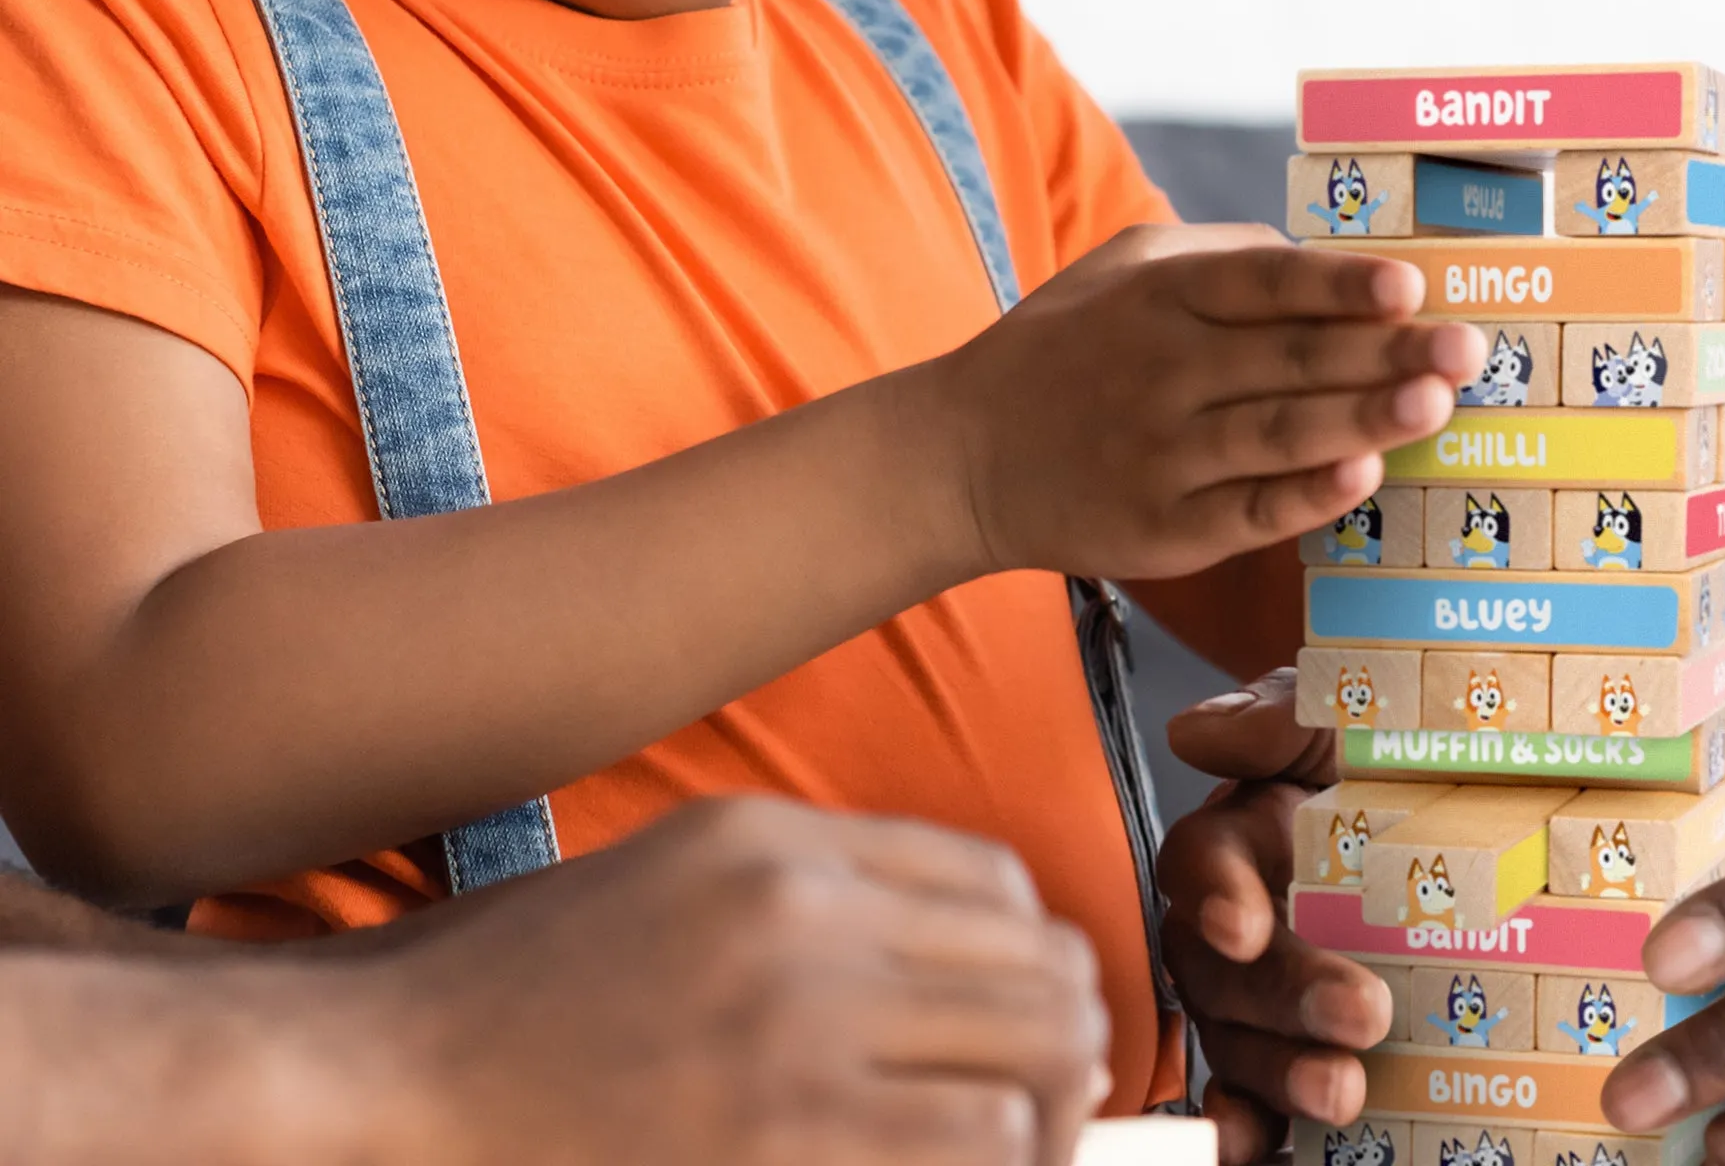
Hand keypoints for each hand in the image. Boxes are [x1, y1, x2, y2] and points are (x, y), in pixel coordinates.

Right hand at [373, 796, 1110, 1165]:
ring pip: (1027, 1066)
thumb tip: (962, 944)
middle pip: (1036, 966)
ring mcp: (793, 1036)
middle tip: (1065, 1083)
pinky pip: (966, 1153)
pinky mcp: (779, 1148)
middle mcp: (803, 921)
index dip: (1040, 946)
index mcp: (779, 843)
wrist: (394, 1075)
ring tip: (1029, 1144)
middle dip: (1075, 1029)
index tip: (1040, 996)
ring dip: (1051, 1111)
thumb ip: (818, 887)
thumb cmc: (528, 985)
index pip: (992, 880)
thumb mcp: (679, 875)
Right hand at [933, 223, 1485, 579]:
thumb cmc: (1058, 349)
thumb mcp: (1116, 269)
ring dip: (1364, 418)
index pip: (1261, 284)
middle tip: (1468, 346)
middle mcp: (1162, 371)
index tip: (1407, 282)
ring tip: (1438, 403)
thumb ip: (1212, 251)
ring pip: (1280, 434)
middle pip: (1289, 358)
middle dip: (1384, 351)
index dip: (1336, 284)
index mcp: (1158, 299)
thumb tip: (1311, 256)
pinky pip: (1250, 511)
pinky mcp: (1164, 527)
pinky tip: (1363, 475)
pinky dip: (1308, 495)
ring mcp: (1163, 454)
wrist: (964, 456)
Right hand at [1157, 669, 1385, 1164]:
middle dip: (1278, 997)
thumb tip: (1194, 730)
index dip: (1213, 892)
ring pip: (1237, 1042)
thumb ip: (1277, 719)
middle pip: (1221, 970)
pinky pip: (1261, 1101)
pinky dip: (1256, 1130)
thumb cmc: (1401, 762)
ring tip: (1344, 1090)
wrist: (1494, 819)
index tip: (1243, 923)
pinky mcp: (1308, 1054)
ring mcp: (1272, 998)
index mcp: (1246, 838)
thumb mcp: (1347, 723)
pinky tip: (1273, 1148)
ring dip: (1276, 1073)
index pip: (1200, 862)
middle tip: (1358, 1014)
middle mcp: (1248, 923)